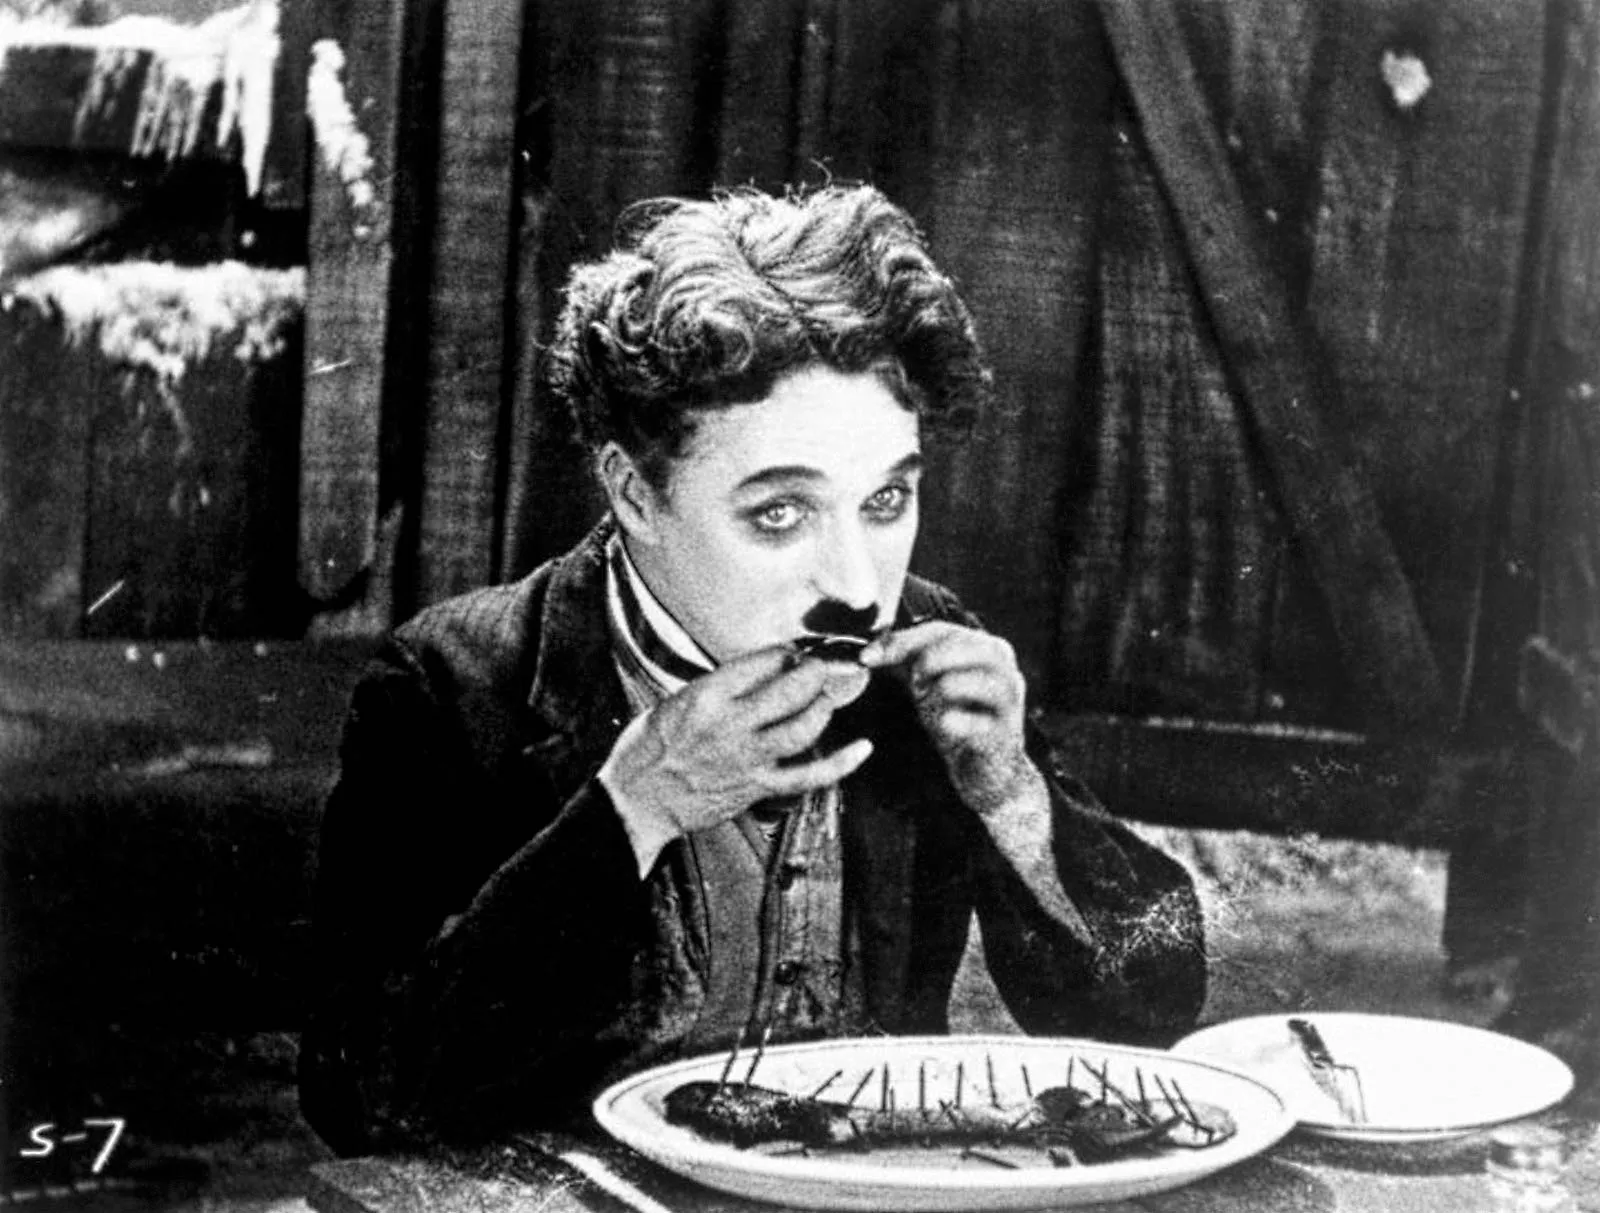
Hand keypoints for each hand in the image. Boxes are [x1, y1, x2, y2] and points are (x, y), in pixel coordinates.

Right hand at [598, 645, 873, 840]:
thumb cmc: (646, 750)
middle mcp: (731, 724)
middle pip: (790, 690)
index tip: (797, 649)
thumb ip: (716, 688)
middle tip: (829, 664)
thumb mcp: (674, 702)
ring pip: (803, 727)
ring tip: (834, 694)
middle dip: (818, 671)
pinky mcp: (757, 787)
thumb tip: (754, 673)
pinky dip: (839, 763)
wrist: (635, 803)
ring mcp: (747, 758)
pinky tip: (862, 749)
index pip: (761, 662)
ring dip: (826, 706)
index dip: (787, 651)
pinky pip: (807, 776)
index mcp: (707, 696)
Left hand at [861, 621, 1042, 817]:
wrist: (988, 770)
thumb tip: (869, 652)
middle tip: (914, 688)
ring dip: (934, 695)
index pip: (938, 630)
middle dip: (921, 666)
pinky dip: (949, 724)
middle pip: (952, 647)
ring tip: (932, 709)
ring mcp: (1008, 696)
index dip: (900, 642)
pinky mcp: (1005, 729)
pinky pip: (967, 721)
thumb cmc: (960, 720)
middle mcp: (1003, 664)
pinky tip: (947, 728)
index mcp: (985, 646)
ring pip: (957, 682)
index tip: (867, 658)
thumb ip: (906, 662)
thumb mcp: (932, 685)